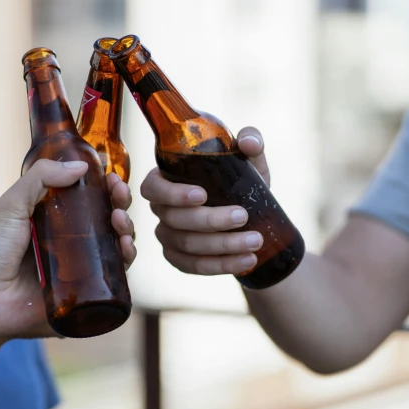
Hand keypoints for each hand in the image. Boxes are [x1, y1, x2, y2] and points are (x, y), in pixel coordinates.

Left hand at [0, 160, 136, 339]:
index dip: (106, 186)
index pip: (90, 198)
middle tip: (119, 194)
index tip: (112, 175)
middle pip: (109, 219)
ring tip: (120, 221)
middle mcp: (72, 242)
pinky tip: (125, 248)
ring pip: (117, 245)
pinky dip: (126, 259)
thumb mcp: (12, 204)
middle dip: (121, 203)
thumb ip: (40, 179)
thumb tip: (81, 166)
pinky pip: (115, 276)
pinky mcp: (86, 293)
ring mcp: (81, 268)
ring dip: (127, 228)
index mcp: (56, 219)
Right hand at [141, 126, 269, 275]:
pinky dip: (221, 265)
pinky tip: (247, 259)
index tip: (202, 194)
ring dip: (222, 245)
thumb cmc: (241, 182)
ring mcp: (167, 236)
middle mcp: (161, 209)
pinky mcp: (179, 259)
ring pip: (186, 244)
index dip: (173, 194)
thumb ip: (251, 142)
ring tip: (255, 241)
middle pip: (174, 219)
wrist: (252, 218)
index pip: (153, 187)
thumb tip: (247, 143)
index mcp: (167, 179)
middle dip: (210, 220)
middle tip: (243, 216)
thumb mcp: (249, 161)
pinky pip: (194, 266)